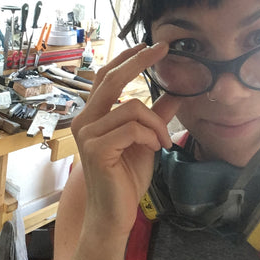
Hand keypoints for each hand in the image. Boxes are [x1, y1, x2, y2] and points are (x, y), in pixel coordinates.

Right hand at [71, 42, 180, 236]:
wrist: (114, 213)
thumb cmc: (126, 176)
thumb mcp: (147, 139)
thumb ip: (156, 115)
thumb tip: (175, 93)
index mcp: (93, 114)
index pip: (107, 77)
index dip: (127, 59)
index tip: (149, 45)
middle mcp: (84, 119)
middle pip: (112, 79)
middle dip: (139, 61)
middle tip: (162, 48)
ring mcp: (87, 133)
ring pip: (132, 107)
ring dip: (156, 123)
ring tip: (162, 140)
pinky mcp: (95, 148)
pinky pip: (132, 128)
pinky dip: (151, 136)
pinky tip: (154, 148)